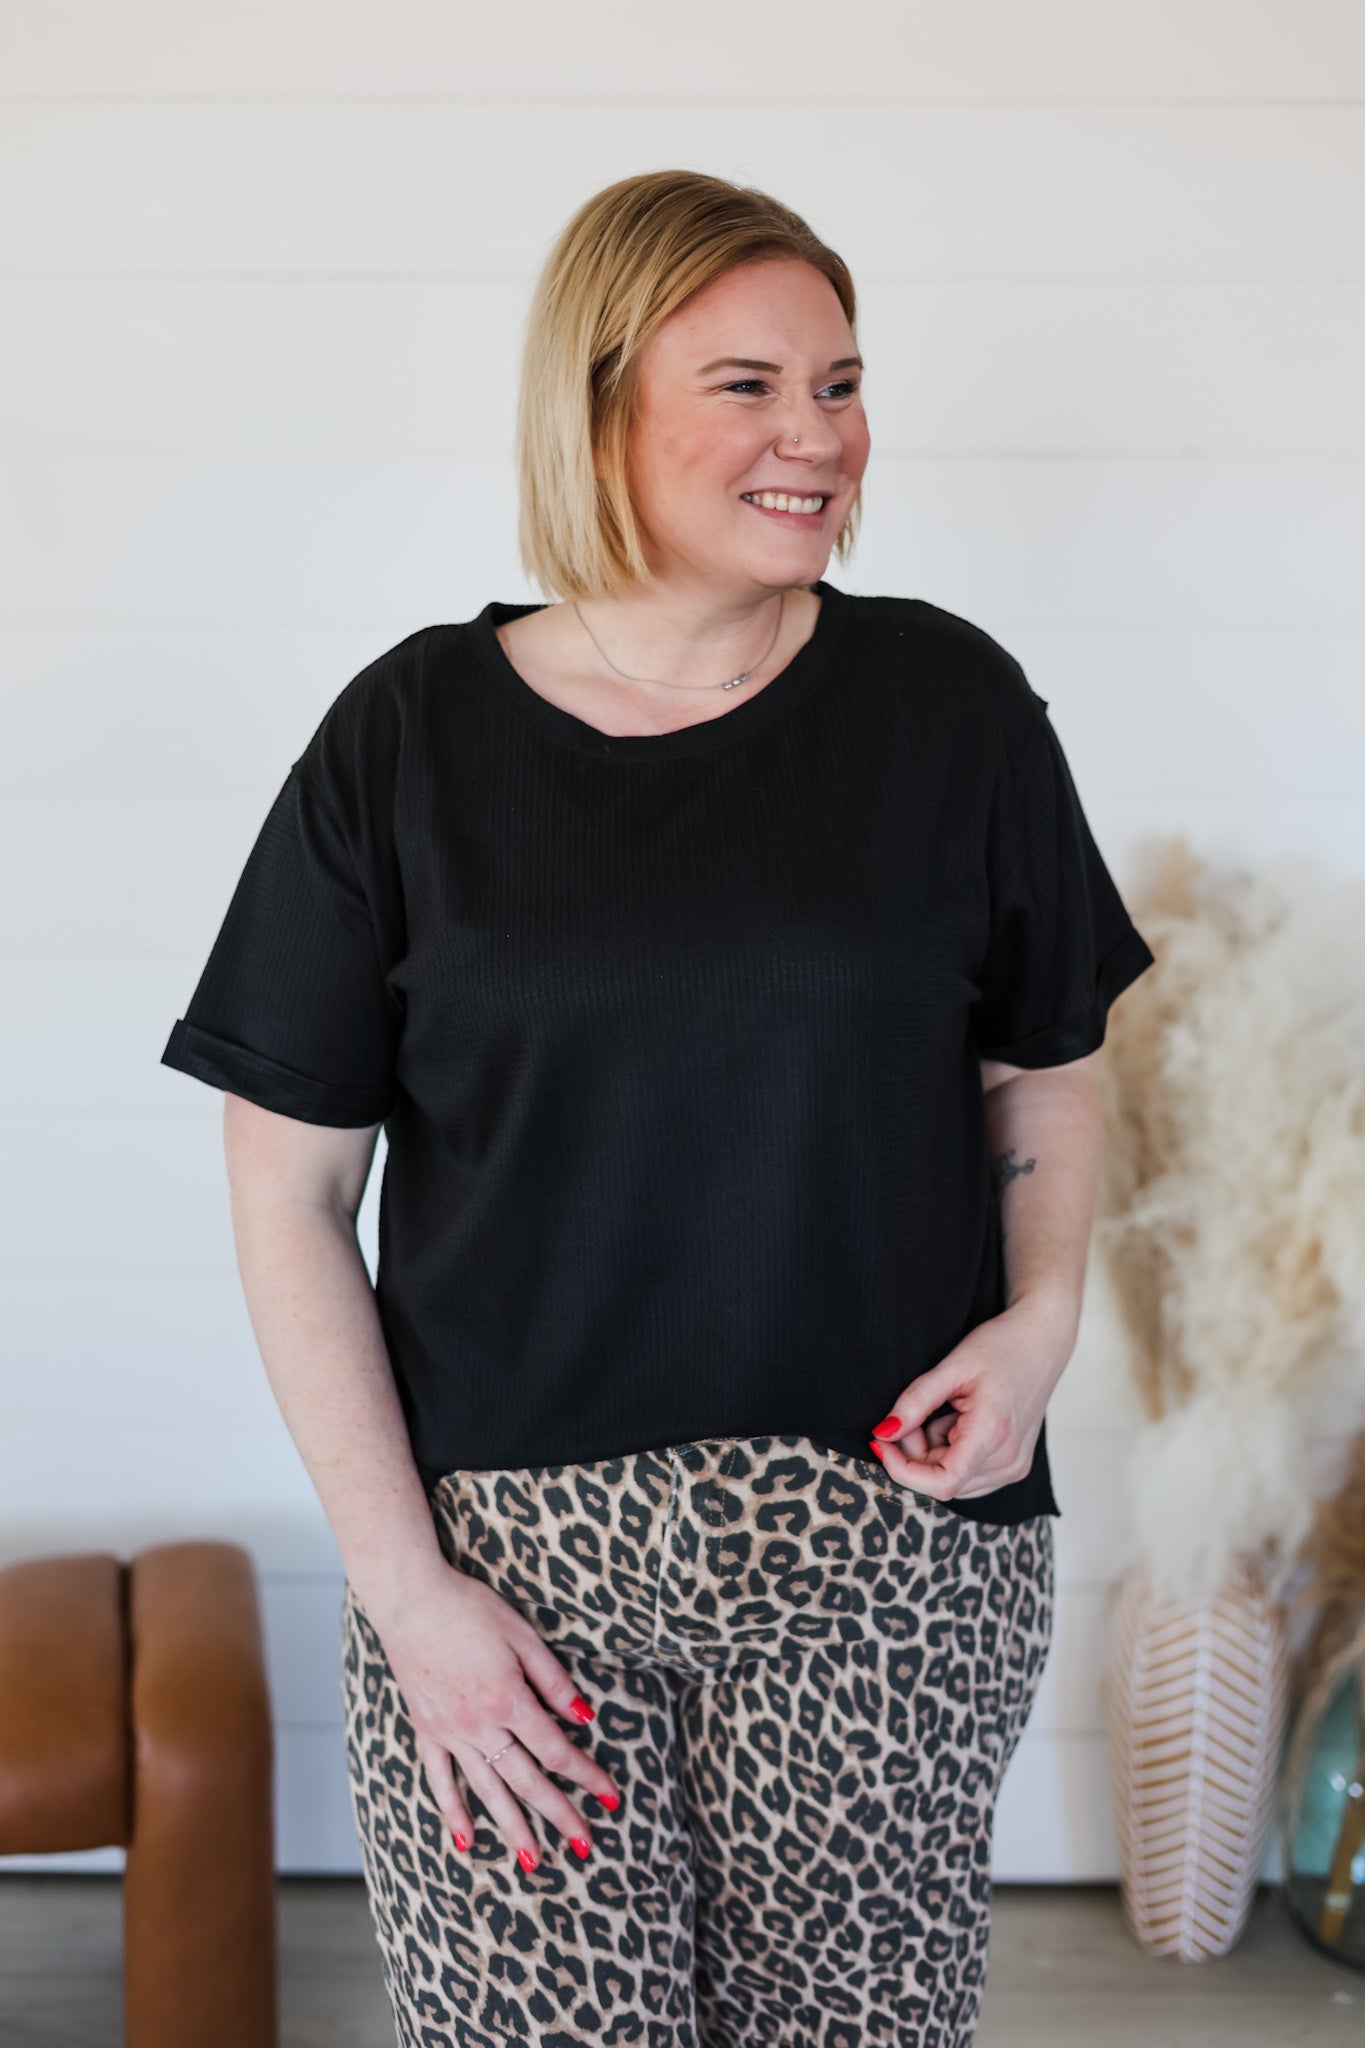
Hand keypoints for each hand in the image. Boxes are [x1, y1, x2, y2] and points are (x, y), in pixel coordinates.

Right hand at [365, 1558, 621, 1868]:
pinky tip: (468, 1840)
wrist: (410, 1599)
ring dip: (512, 1828)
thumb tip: (585, 1718)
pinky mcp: (426, 1730)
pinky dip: (453, 1812)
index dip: (587, 1776)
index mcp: (509, 1700)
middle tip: (585, 1847)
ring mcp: (450, 1733)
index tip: (610, 1798)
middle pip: (527, 1781)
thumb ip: (554, 1681)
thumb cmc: (470, 1609)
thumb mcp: (523, 1635)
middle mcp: (480, 1726)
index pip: (557, 1751)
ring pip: (487, 1790)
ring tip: (533, 1862)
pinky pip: (440, 1780)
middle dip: (559, 1815)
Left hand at [870, 1293, 1075, 1501]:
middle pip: (942, 1480)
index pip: (942, 1482)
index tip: (881, 1442)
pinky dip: (951, 1455)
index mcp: (993, 1433)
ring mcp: (1014, 1467)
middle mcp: (1008, 1461)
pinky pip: (968, 1475)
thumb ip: (915, 1402)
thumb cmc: (1001, 1347)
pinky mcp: (1014, 1466)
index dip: (902, 1470)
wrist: (1042, 1342)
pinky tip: (958, 1422)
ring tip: (943, 1412)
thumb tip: (882, 1433)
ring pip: (952, 1481)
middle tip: (913, 1413)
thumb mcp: (952, 1367)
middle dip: (914, 1453)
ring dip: (932, 1454)